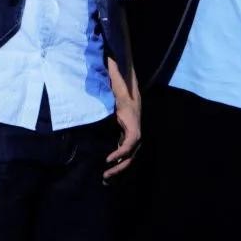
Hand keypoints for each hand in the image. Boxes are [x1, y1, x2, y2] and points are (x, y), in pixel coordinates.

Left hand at [104, 57, 141, 179]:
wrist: (127, 74)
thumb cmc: (119, 77)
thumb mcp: (115, 76)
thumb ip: (113, 72)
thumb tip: (109, 62)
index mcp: (132, 114)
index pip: (134, 137)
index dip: (123, 150)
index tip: (109, 158)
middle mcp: (134, 123)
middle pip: (134, 150)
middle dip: (121, 164)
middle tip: (105, 174)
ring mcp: (132, 127)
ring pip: (131, 152)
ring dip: (120, 166)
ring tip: (105, 178)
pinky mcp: (126, 130)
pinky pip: (125, 149)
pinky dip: (118, 160)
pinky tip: (107, 169)